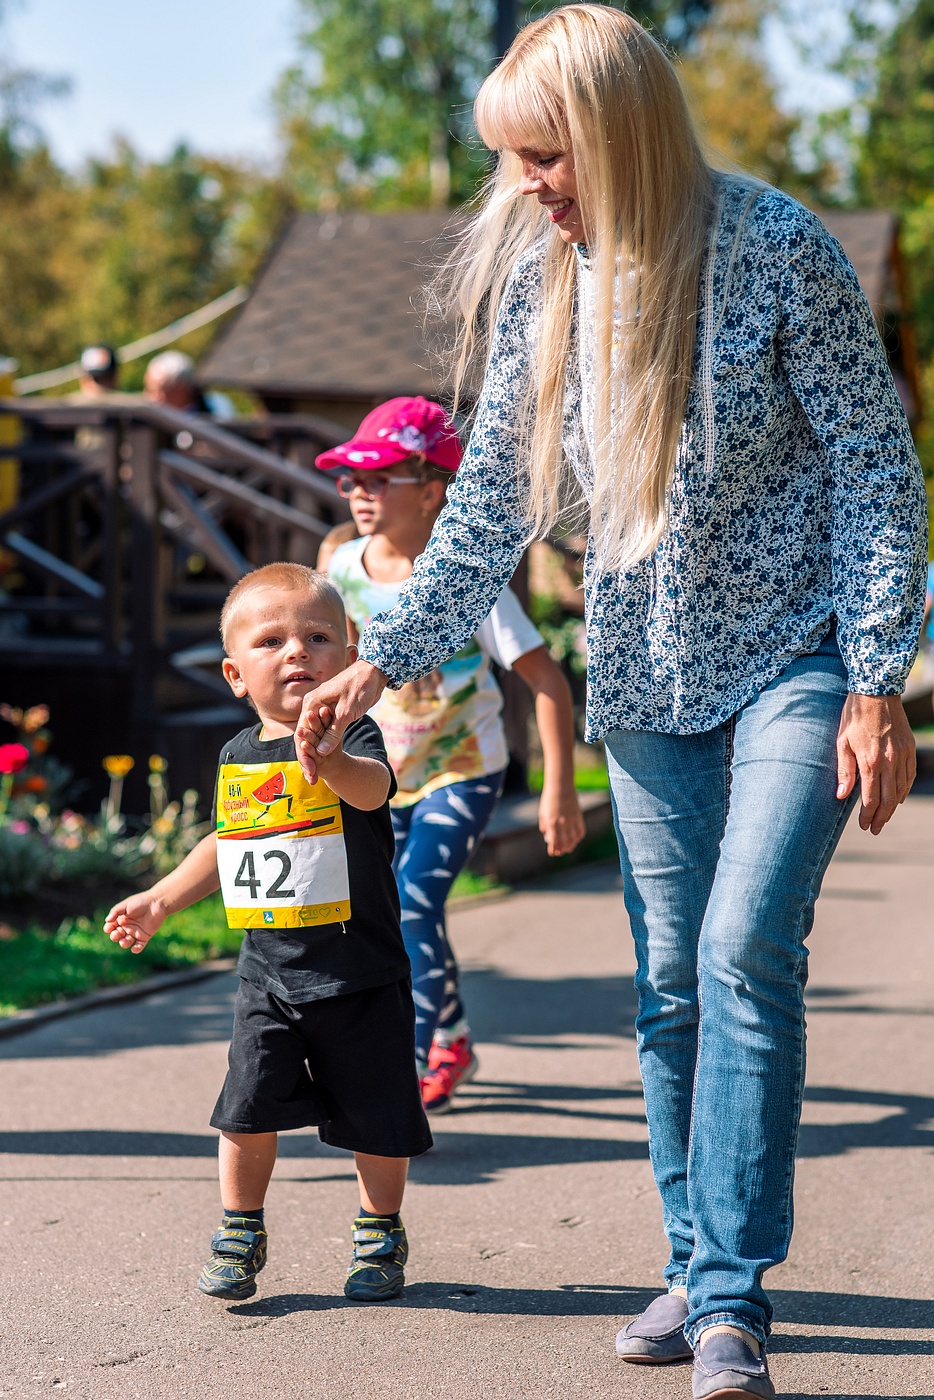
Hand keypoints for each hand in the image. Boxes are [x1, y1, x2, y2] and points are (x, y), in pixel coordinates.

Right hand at [104, 891, 168, 953]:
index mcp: (121, 919)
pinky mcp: (145, 936)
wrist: (157, 903)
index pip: (111, 927)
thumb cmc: (141, 902)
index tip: (110, 927)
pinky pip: (139, 946)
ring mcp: (136, 932)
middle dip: (114, 936)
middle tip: (117, 933)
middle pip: (117, 936)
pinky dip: (136, 949)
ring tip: (124, 941)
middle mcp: (127, 927)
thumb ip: (115, 911)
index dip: (108, 929)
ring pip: (126, 942)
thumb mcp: (126, 904)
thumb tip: (107, 920)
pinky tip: (134, 949)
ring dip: (123, 943)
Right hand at [295, 660, 387, 781]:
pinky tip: (324, 759)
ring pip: (315, 735)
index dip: (304, 756)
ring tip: (315, 773)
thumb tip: (321, 752)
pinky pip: (324, 731)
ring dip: (315, 753)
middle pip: (305, 737)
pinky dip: (324, 745)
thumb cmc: (360, 688)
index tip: (310, 773)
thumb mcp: (347, 713)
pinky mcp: (332, 712)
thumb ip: (333, 733)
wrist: (374, 672)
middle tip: (312, 778)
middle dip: (308, 758)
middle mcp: (313, 706)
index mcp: (311, 703)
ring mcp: (322, 709)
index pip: (302, 734)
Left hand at [538, 783, 586, 856]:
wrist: (561, 787)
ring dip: (570, 846)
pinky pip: (580, 831)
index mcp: (552, 823)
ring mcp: (572, 821)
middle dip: (561, 850)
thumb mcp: (543, 813)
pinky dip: (578, 838)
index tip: (552, 853)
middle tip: (559, 852)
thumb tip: (547, 838)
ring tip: (567, 848)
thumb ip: (545, 826)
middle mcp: (563, 824)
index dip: (553, 849)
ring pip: (573, 839)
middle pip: (564, 843)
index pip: (554, 842)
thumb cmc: (549, 800)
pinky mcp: (579, 817)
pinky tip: (574, 839)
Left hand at [836, 693, 915, 835]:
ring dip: (893, 807)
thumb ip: (844, 771)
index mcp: (870, 762)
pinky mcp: (909, 748)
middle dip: (881, 817)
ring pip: (901, 789)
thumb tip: (841, 796)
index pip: (870, 799)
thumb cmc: (854, 717)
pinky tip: (898, 797)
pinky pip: (909, 775)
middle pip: (888, 799)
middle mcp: (889, 761)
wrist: (876, 692)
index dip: (867, 816)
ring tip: (885, 817)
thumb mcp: (842, 743)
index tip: (864, 826)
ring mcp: (902, 755)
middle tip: (875, 829)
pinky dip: (904, 789)